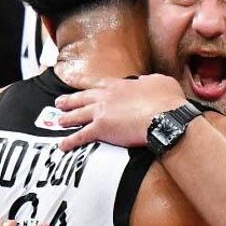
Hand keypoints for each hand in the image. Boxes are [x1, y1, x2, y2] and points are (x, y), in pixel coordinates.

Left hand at [54, 73, 188, 149]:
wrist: (164, 116)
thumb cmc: (167, 100)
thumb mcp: (160, 81)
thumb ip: (149, 81)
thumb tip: (145, 81)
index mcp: (119, 85)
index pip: (97, 83)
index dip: (83, 83)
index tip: (73, 82)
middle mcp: (106, 96)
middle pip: (82, 97)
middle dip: (69, 100)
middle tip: (59, 102)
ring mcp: (101, 112)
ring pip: (78, 115)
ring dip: (67, 118)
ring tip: (59, 121)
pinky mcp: (101, 129)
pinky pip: (81, 135)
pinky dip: (71, 141)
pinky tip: (63, 145)